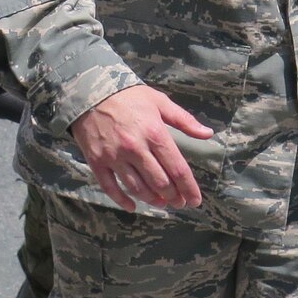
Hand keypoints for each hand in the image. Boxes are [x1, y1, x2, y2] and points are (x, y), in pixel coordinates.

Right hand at [69, 83, 212, 211]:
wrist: (89, 90)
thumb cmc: (128, 96)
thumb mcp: (160, 101)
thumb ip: (185, 120)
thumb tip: (208, 134)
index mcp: (154, 133)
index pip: (177, 169)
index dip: (188, 188)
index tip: (195, 200)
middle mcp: (135, 148)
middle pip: (159, 182)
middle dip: (173, 196)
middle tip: (179, 202)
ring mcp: (114, 157)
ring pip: (137, 188)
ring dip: (152, 200)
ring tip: (161, 203)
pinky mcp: (97, 161)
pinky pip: (110, 187)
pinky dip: (122, 200)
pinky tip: (133, 207)